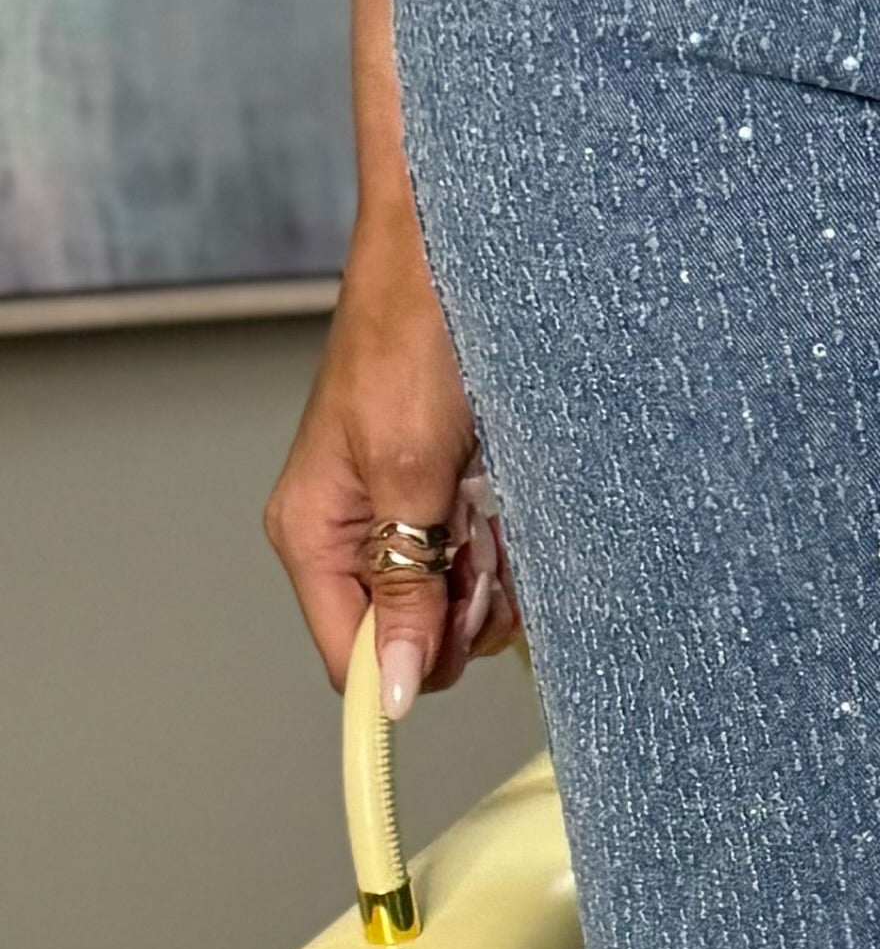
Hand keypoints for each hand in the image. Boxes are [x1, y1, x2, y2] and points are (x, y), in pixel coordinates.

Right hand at [262, 188, 522, 715]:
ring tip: (487, 505)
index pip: (350, 659)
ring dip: (486, 575)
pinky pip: (471, 562)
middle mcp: (346, 536)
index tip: (461, 647)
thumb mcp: (412, 476)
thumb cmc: (413, 342)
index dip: (407, 668)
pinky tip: (498, 500)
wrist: (445, 260)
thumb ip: (405, 591)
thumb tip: (395, 687)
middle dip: (459, 612)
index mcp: (313, 535)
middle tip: (479, 543)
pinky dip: (497, 545)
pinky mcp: (432, 501)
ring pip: (449, 605)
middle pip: (408, 638)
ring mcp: (391, 520)